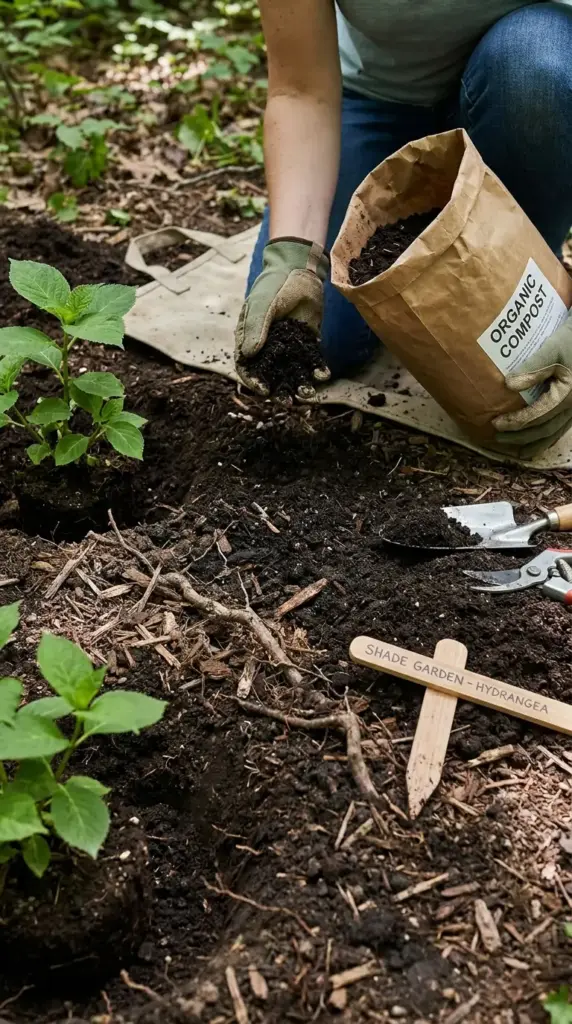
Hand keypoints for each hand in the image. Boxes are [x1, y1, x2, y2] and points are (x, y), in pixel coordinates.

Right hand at [235, 238, 330, 398]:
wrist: (300, 270)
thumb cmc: (274, 285)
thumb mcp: (263, 304)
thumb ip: (256, 328)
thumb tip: (250, 355)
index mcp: (250, 339)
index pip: (247, 366)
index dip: (253, 381)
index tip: (265, 390)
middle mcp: (268, 347)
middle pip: (270, 375)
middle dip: (279, 391)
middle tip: (289, 403)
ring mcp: (287, 346)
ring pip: (291, 372)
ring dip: (299, 385)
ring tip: (309, 395)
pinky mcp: (306, 342)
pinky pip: (310, 361)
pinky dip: (316, 370)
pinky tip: (323, 375)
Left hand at [493, 312, 571, 457]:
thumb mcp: (554, 348)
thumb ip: (533, 367)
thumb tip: (508, 385)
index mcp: (565, 396)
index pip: (537, 416)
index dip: (516, 422)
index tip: (496, 423)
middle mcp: (571, 408)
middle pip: (543, 431)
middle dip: (519, 437)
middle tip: (496, 438)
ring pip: (552, 435)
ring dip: (530, 443)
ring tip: (510, 448)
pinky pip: (558, 431)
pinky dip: (543, 440)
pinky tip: (531, 442)